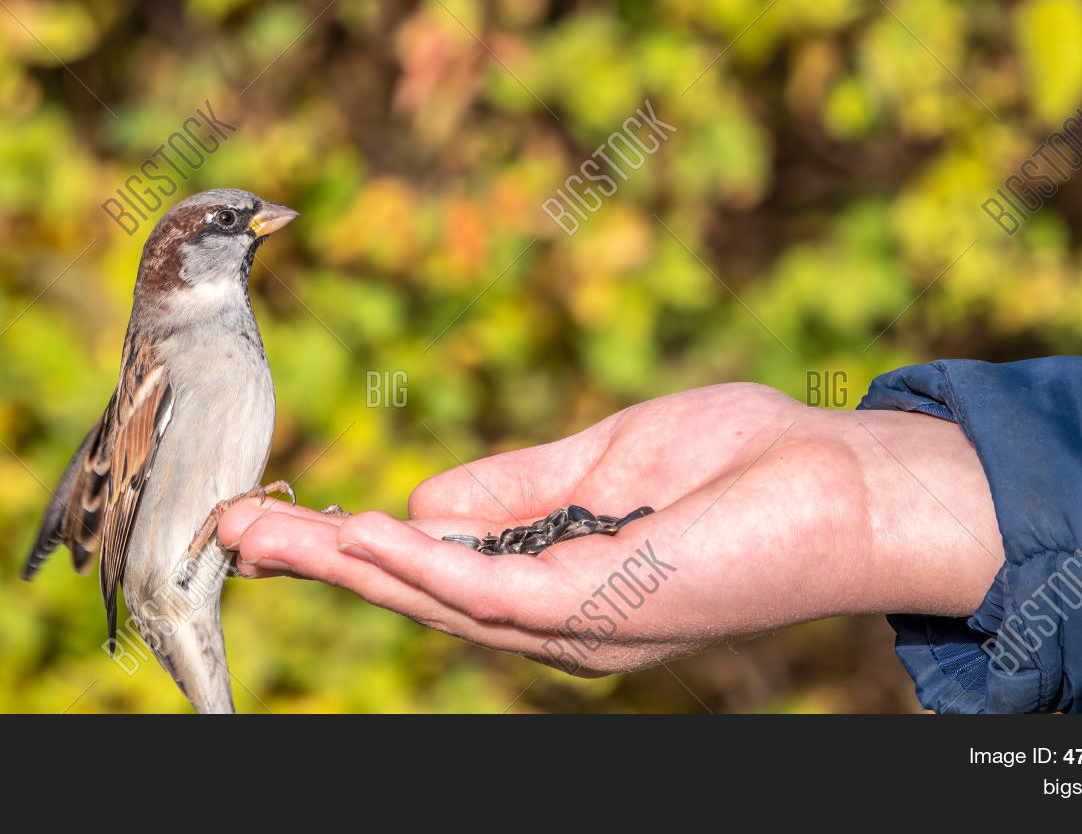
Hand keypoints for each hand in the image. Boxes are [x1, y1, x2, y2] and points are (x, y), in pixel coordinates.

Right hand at [218, 383, 1002, 674]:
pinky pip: (498, 591)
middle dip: (324, 565)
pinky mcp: (608, 605)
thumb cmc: (742, 461)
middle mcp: (560, 618)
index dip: (355, 547)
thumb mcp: (602, 463)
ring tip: (264, 535)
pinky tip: (368, 536)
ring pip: (442, 602)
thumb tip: (415, 502)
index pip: (437, 570)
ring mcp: (583, 621)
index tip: (277, 515)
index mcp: (557, 579)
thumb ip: (512, 488)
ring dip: (349, 566)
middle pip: (420, 596)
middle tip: (229, 533)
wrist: (852, 478)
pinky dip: (427, 566)